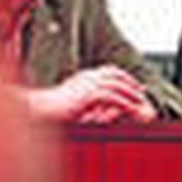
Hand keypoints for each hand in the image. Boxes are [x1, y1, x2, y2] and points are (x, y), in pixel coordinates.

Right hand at [25, 66, 156, 123]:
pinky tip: (131, 109)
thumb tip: (105, 109)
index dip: (124, 77)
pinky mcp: (87, 95)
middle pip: (116, 76)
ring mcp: (87, 84)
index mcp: (83, 76)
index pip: (109, 71)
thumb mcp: (75, 103)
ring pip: (117, 86)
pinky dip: (124, 103)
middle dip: (131, 84)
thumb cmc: (51, 110)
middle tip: (143, 93)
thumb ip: (90, 103)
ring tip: (141, 103)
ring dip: (131, 94)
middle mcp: (87, 77)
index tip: (135, 85)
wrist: (38, 110)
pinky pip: (111, 97)